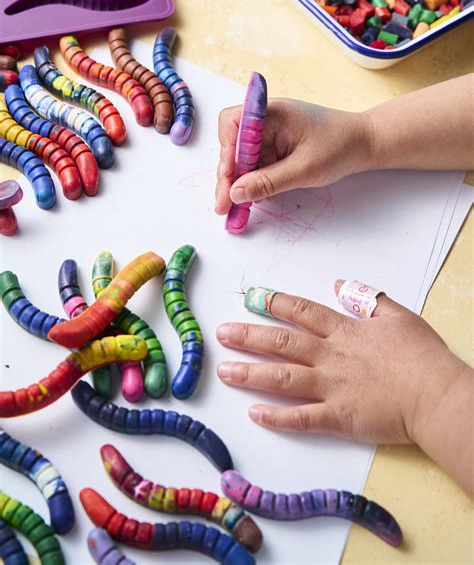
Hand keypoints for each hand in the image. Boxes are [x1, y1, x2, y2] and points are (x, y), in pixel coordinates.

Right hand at [215, 100, 371, 214]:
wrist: (366, 143)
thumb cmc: (341, 147)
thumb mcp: (304, 170)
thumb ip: (267, 182)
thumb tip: (235, 193)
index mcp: (272, 113)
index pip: (232, 124)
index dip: (225, 152)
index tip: (228, 180)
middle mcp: (266, 119)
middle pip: (233, 144)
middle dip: (229, 175)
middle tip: (224, 205)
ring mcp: (271, 132)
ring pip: (242, 157)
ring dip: (240, 181)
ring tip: (239, 208)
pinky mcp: (277, 145)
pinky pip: (257, 162)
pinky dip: (254, 181)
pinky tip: (257, 198)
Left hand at [216, 283, 464, 445]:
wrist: (436, 394)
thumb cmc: (422, 355)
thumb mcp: (398, 315)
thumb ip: (367, 298)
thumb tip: (341, 284)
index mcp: (345, 331)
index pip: (302, 312)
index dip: (275, 303)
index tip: (252, 297)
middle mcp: (330, 356)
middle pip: (282, 342)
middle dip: (249, 336)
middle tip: (222, 334)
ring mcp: (331, 387)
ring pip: (282, 377)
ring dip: (251, 373)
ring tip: (225, 371)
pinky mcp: (338, 417)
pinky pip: (301, 418)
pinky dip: (276, 417)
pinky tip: (254, 413)